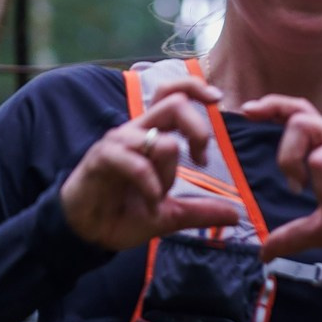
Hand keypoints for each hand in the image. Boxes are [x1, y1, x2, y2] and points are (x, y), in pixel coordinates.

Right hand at [59, 76, 248, 252]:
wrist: (87, 232)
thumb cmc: (122, 214)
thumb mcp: (169, 216)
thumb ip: (200, 213)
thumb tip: (234, 216)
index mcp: (150, 135)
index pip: (174, 94)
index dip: (196, 89)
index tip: (219, 100)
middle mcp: (136, 131)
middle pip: (174, 103)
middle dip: (198, 129)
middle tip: (201, 160)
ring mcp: (119, 143)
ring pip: (161, 139)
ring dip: (169, 172)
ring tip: (160, 198)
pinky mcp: (103, 158)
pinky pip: (137, 163)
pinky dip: (151, 186)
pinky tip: (151, 204)